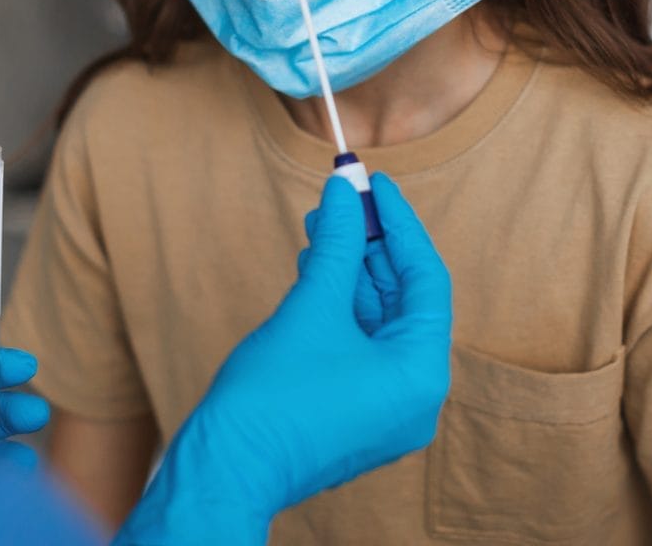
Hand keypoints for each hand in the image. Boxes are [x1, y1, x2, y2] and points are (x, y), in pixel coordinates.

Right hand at [117, 173, 452, 544]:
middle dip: (370, 245)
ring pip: (377, 321)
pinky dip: (340, 305)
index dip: (399, 224)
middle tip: (342, 199)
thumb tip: (347, 189)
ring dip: (350, 271)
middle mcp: (415, 395)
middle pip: (402, 299)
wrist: (225, 469)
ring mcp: (385, 408)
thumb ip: (339, 243)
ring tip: (322, 226)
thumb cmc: (271, 398)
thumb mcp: (313, 306)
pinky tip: (316, 268)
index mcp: (421, 374)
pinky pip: (359, 345)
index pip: (426, 279)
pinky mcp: (354, 411)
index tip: (375, 183)